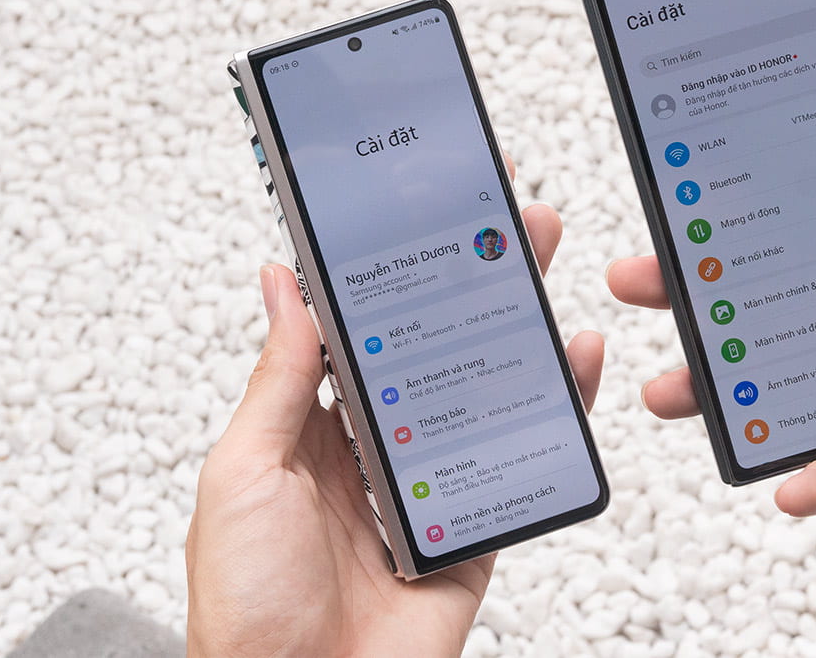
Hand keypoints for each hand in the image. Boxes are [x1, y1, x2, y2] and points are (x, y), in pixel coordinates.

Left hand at [187, 200, 601, 657]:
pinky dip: (557, 408)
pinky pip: (522, 458)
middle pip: (428, 346)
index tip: (412, 210)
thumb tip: (283, 285)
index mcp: (307, 430)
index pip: (356, 330)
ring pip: (481, 388)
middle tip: (496, 214)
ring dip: (513, 323)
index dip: (385, 270)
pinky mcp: (475, 528)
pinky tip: (572, 360)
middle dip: (464, 278)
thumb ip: (279, 380)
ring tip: (537, 258)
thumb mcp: (243, 474)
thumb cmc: (245, 606)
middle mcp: (373, 449)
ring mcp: (428, 486)